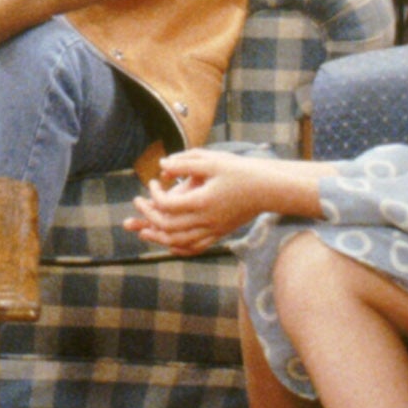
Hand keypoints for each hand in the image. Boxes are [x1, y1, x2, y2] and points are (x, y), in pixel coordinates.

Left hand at [127, 148, 283, 256]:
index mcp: (203, 201)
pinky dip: (179, 247)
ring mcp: (214, 230)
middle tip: (138, 202)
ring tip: (142, 230)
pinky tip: (168, 243)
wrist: (269, 189)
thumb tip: (161, 165)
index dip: (154, 194)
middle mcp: (207, 220)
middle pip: (168, 226)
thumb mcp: (212, 161)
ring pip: (179, 241)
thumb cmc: (241, 171)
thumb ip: (185, 162)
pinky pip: (196, 247)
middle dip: (148, 216)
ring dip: (157, 237)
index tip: (153, 182)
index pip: (167, 205)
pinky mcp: (220, 233)